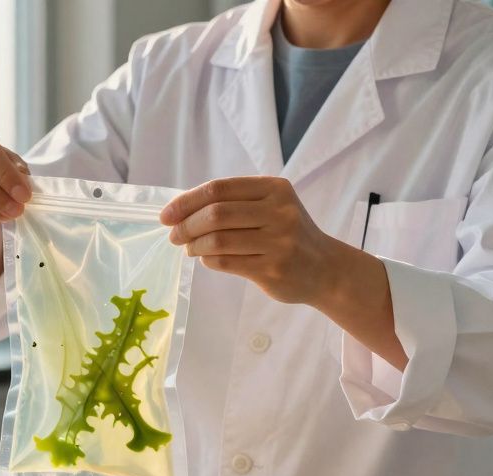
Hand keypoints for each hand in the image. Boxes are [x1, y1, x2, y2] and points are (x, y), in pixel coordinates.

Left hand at [160, 176, 343, 305]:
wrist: (325, 269)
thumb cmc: (288, 235)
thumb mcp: (270, 207)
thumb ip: (234, 203)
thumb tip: (180, 211)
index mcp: (275, 188)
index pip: (219, 189)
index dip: (187, 201)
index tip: (167, 215)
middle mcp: (279, 211)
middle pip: (216, 214)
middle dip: (186, 225)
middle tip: (174, 236)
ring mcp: (278, 241)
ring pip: (218, 240)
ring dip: (195, 245)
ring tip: (190, 248)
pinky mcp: (273, 268)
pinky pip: (226, 262)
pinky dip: (208, 260)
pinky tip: (207, 259)